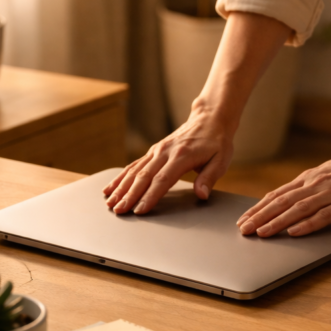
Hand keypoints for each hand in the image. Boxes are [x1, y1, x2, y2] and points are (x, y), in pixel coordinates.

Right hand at [103, 106, 234, 214]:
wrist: (209, 119)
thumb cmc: (216, 142)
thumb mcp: (221, 160)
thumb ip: (210, 178)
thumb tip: (202, 194)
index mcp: (182, 156)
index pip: (162, 179)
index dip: (150, 196)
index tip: (140, 209)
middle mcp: (165, 152)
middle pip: (143, 176)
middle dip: (130, 195)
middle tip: (119, 211)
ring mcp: (157, 150)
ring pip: (134, 170)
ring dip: (121, 187)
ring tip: (110, 202)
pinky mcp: (153, 151)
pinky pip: (134, 165)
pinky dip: (121, 177)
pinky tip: (111, 188)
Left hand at [237, 138, 330, 236]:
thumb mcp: (329, 174)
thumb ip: (312, 187)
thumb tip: (295, 201)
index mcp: (310, 178)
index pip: (278, 194)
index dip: (258, 208)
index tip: (244, 219)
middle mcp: (316, 184)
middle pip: (281, 201)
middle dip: (259, 217)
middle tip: (243, 230)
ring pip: (297, 209)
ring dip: (276, 222)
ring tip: (261, 233)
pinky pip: (323, 215)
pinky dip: (306, 224)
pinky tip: (293, 232)